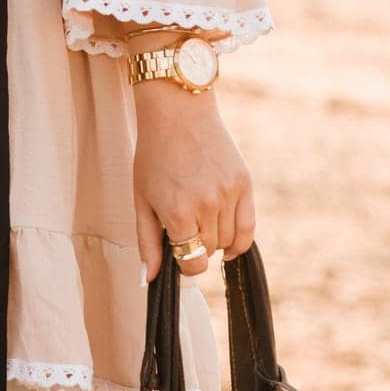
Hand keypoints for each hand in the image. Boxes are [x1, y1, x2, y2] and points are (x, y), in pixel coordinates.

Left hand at [132, 80, 254, 280]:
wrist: (178, 111)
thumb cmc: (154, 154)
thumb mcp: (141, 197)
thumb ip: (147, 242)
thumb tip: (150, 280)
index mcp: (177, 212)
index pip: (191, 264)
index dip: (183, 263)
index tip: (177, 250)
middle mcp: (206, 205)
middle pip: (209, 252)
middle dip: (195, 246)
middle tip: (184, 224)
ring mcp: (228, 193)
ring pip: (228, 242)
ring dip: (214, 239)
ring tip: (199, 217)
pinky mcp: (244, 183)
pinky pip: (248, 228)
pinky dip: (239, 240)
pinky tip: (229, 241)